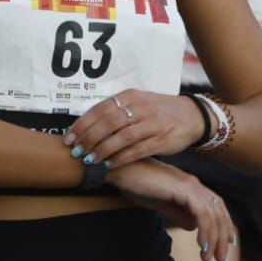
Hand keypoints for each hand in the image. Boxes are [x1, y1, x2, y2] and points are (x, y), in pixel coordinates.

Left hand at [64, 90, 205, 167]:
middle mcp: (141, 108)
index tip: (69, 138)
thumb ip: (116, 111)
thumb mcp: (138, 103)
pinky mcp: (162, 139)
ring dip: (102, 150)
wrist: (192, 115)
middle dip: (89, 138)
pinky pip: (138, 150)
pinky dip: (121, 158)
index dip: (82, 124)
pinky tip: (110, 164)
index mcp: (131, 96)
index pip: (100, 109)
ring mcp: (153, 123)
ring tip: (89, 160)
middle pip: (108, 123)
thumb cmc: (158, 111)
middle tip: (76, 151)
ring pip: (122, 137)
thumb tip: (86, 125)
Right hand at [108, 161, 235, 260]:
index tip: (224, 246)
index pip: (215, 207)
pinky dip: (206, 231)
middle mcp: (194, 184)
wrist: (121, 170)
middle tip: (220, 259)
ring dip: (214, 240)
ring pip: (213, 216)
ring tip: (208, 258)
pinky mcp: (183, 189)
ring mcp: (190, 185)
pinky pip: (202, 214)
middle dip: (222, 238)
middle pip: (219, 212)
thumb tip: (192, 226)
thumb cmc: (136, 184)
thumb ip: (177, 213)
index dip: (223, 226)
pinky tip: (202, 246)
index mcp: (190, 185)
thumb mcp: (160, 202)